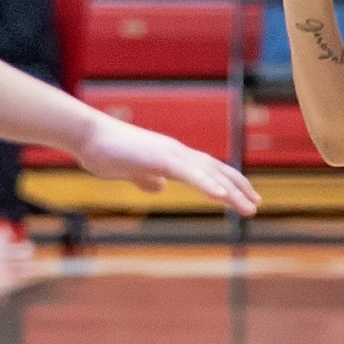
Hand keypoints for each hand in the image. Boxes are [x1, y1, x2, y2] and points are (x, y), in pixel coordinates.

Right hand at [75, 113, 260, 215]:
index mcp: (171, 156)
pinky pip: (189, 174)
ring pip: (208, 173)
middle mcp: (177, 152)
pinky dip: (208, 184)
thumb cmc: (105, 151)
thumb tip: (160, 187)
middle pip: (216, 170)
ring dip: (231, 191)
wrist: (86, 136)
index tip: (244, 196)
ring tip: (249, 208)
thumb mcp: (131, 171)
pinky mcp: (159, 158)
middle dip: (239, 187)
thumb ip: (147, 178)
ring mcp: (169, 153)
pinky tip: (222, 196)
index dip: (228, 182)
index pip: (208, 169)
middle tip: (257, 205)